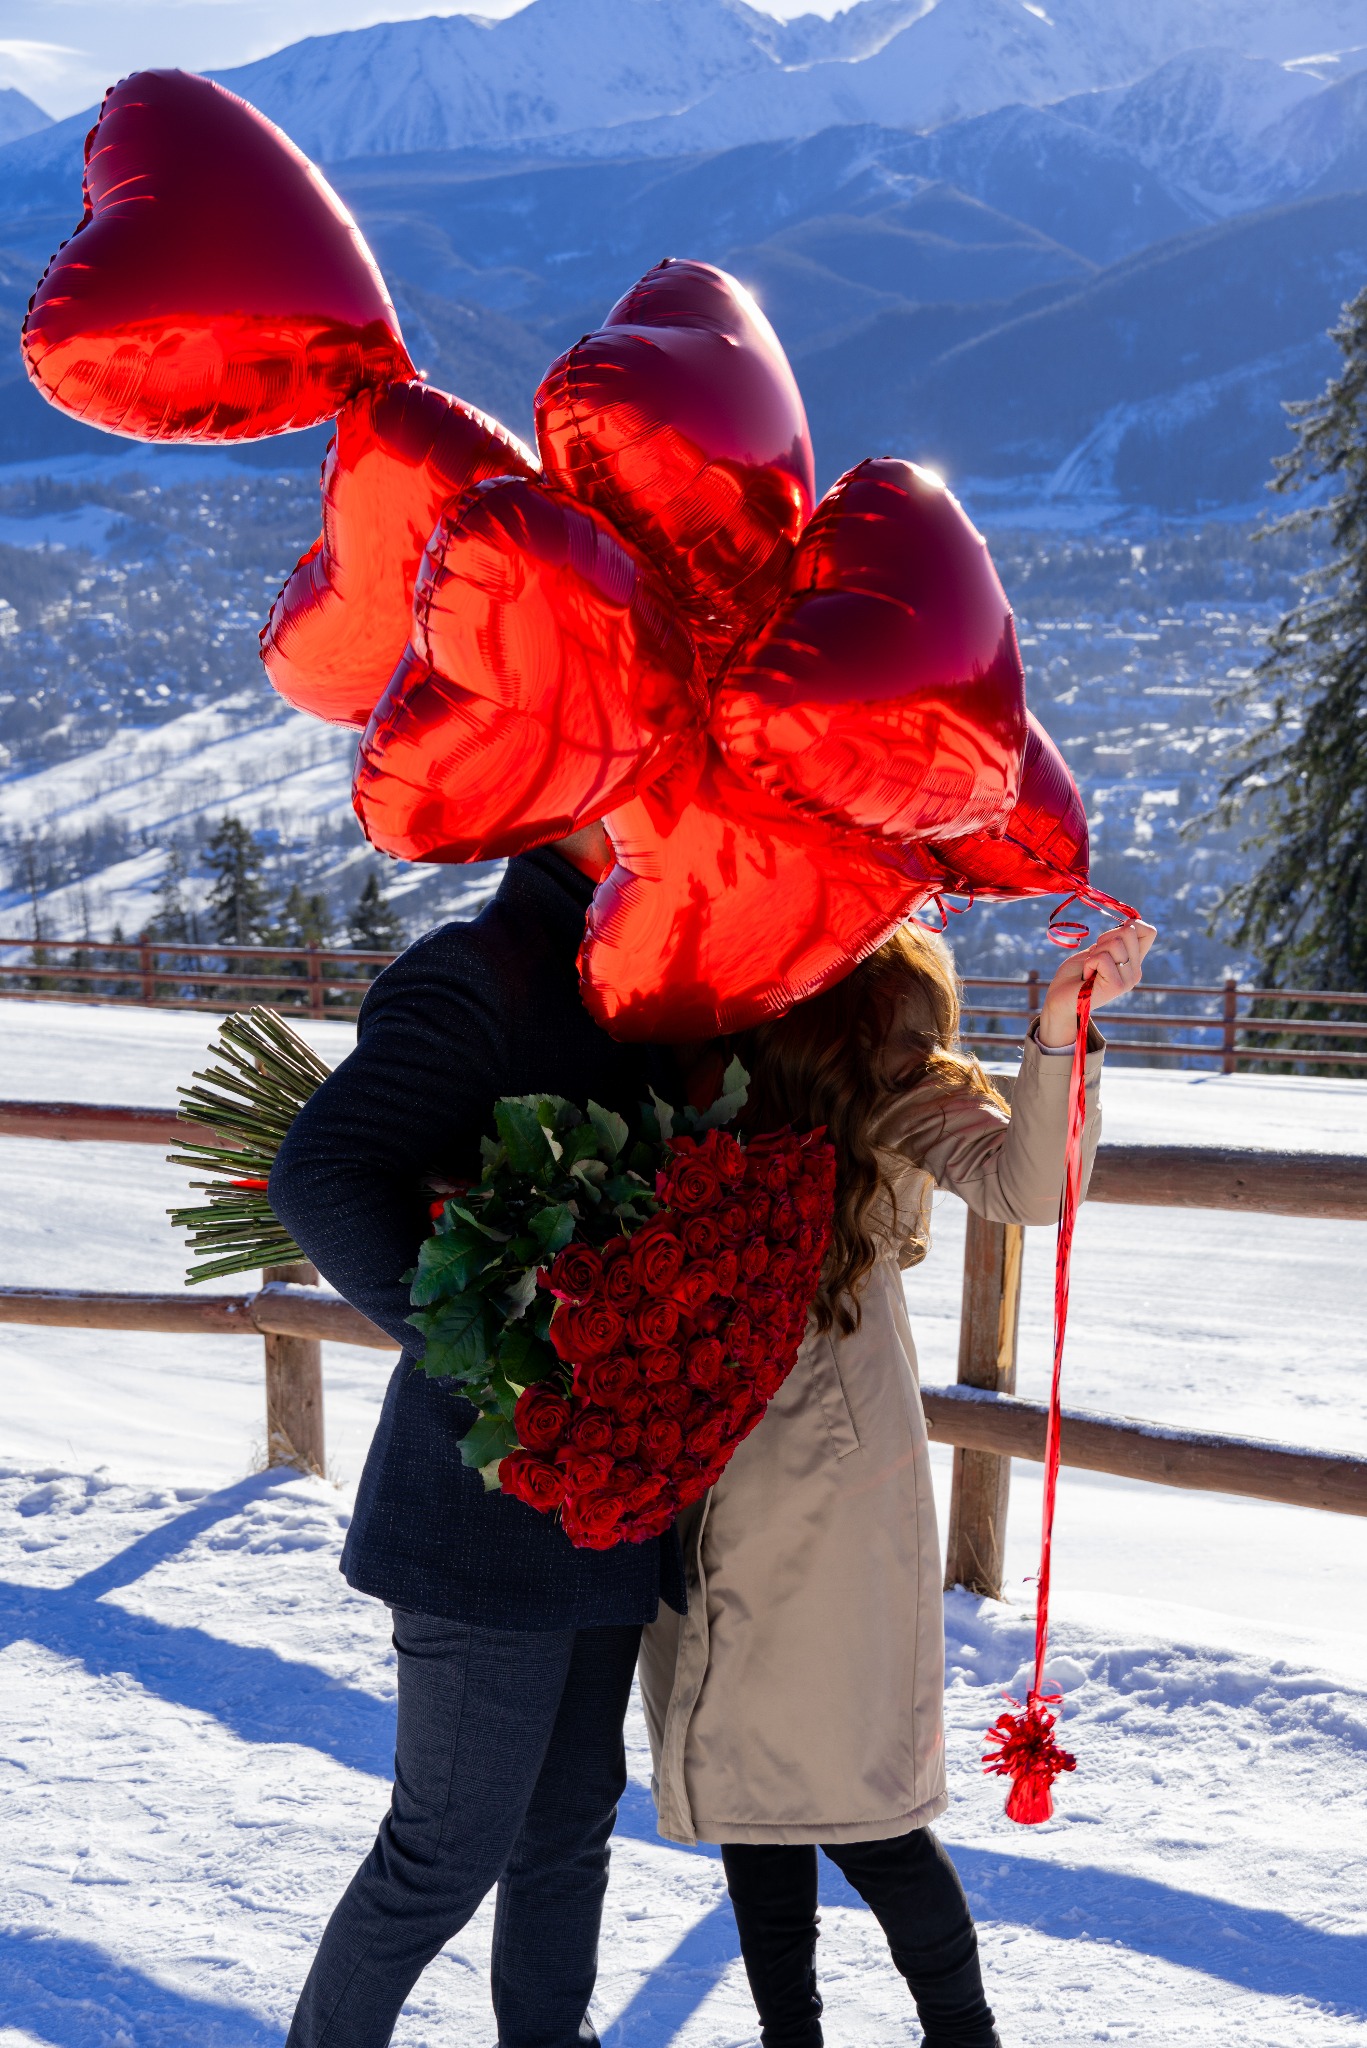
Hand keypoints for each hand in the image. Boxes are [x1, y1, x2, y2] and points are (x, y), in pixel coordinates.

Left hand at [1038, 920, 1155, 1048]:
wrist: (1059, 1000)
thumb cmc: (1075, 975)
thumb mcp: (1097, 951)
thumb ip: (1115, 940)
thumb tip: (1131, 923)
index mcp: (1133, 962)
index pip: (1149, 932)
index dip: (1131, 925)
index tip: (1109, 940)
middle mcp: (1135, 971)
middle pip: (1130, 931)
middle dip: (1105, 938)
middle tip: (1094, 958)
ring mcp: (1128, 980)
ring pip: (1115, 943)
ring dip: (1095, 952)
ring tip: (1090, 969)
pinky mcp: (1117, 986)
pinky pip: (1103, 958)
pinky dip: (1089, 963)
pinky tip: (1087, 977)